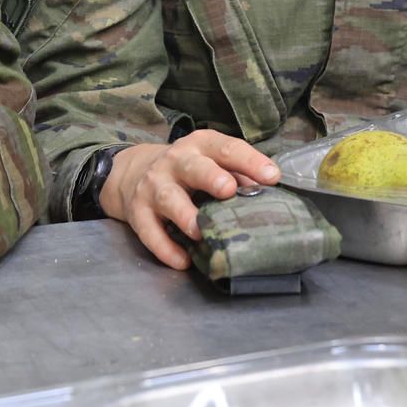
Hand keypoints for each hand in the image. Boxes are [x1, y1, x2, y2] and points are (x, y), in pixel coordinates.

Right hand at [101, 132, 281, 269]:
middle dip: (210, 177)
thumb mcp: (211, 162)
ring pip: (168, 198)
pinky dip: (165, 247)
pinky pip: (149, 231)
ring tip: (201, 231)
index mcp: (200, 146)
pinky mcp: (138, 212)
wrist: (134, 172)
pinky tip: (183, 260)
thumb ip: (238, 175)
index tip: (271, 176)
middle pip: (193, 167)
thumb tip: (268, 194)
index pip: (226, 149)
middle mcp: (175, 162)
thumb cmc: (188, 170)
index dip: (249, 161)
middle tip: (228, 189)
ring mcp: (154, 186)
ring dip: (185, 214)